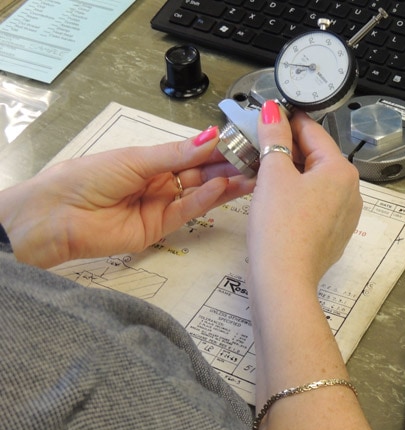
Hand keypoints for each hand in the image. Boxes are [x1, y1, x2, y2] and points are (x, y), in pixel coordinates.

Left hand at [0, 127, 254, 267]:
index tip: (243, 141)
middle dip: (228, 166)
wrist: (58, 217)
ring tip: (253, 175)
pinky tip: (224, 187)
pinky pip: (187, 211)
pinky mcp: (160, 229)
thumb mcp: (135, 159)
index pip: (193, 153)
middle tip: (257, 160)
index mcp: (151, 161)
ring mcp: (161, 206)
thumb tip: (210, 136)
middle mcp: (160, 183)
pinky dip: (206, 200)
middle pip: (201, 174)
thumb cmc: (88, 178)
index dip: (218, 148)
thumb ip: (177, 154)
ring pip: (200, 194)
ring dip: (226, 184)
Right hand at [245, 102, 368, 429]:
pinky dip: (298, 195)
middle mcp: (351, 190)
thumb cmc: (279, 226)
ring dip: (291, 172)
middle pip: (316, 156)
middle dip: (287, 148)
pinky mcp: (334, 234)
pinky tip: (276, 199)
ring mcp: (345, 215)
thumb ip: (274, 136)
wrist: (284, 280)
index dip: (287, 119)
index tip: (266, 114)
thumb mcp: (273, 173)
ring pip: (316, 181)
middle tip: (258, 144)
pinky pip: (316, 204)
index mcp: (341, 170)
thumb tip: (273, 109)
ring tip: (263, 170)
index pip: (313, 131)